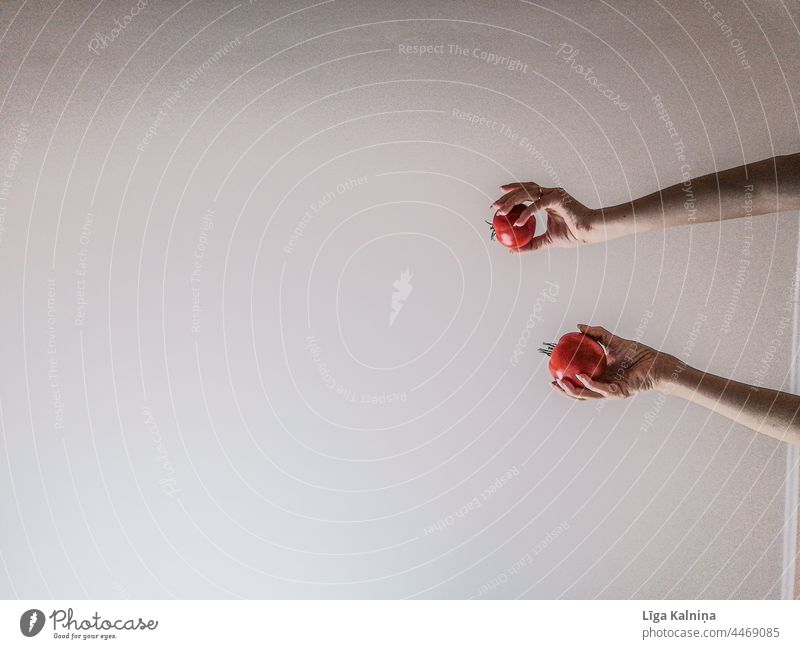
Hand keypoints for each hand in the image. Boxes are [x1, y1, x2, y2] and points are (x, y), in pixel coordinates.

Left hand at [492, 182, 600, 252]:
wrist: (590, 233)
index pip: (525, 192)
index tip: (497, 202)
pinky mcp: (558, 199)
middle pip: (523, 189)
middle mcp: (549, 194)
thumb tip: (512, 251)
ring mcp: (554, 194)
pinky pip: (538, 204)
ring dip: (512, 202)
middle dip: (506, 196)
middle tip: (494, 206)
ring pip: (527, 193)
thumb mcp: (546, 241)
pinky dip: (527, 213)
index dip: (510, 193)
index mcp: (547, 200)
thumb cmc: (574, 234)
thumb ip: (530, 244)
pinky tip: (518, 222)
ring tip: (501, 212)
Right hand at [551, 325, 678, 400]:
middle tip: (552, 382)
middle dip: (563, 391)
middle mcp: (604, 387)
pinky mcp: (619, 393)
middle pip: (579, 394)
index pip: (579, 382)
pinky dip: (589, 384)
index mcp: (600, 377)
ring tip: (561, 382)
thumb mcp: (612, 340)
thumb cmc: (638, 353)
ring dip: (572, 391)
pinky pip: (601, 389)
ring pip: (587, 396)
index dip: (565, 380)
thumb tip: (578, 326)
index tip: (552, 371)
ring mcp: (611, 392)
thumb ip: (596, 334)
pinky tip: (580, 377)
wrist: (656, 362)